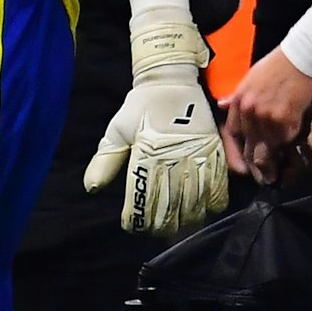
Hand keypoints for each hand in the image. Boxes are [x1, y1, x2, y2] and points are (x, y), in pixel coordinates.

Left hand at [84, 6, 229, 235]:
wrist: (172, 80)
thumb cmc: (141, 106)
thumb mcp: (118, 130)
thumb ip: (105, 160)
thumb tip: (92, 187)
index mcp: (147, 154)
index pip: (143, 199)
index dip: (138, 219)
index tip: (132, 226)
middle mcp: (174, 158)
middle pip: (171, 207)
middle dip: (162, 225)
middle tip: (155, 230)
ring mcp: (198, 156)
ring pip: (196, 202)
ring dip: (187, 219)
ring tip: (177, 225)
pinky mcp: (215, 152)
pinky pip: (219, 186)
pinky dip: (213, 203)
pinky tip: (204, 210)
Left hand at [221, 48, 311, 182]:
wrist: (298, 58)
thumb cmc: (275, 66)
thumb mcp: (249, 78)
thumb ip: (236, 96)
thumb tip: (222, 105)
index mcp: (239, 100)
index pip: (232, 132)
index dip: (236, 152)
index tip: (242, 167)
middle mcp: (249, 110)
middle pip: (249, 144)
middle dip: (255, 163)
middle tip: (261, 177)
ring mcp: (266, 116)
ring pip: (267, 145)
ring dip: (272, 158)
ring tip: (276, 172)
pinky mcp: (284, 119)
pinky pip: (284, 138)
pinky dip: (287, 143)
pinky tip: (290, 147)